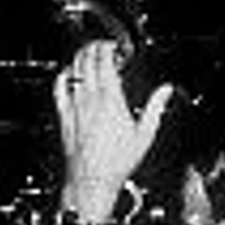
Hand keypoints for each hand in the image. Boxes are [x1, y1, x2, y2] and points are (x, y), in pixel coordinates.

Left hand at [54, 41, 173, 224]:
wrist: (91, 178)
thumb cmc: (117, 161)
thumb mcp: (144, 134)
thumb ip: (155, 107)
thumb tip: (166, 91)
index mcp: (110, 99)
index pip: (104, 61)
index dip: (108, 48)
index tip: (114, 45)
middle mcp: (89, 98)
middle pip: (87, 61)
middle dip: (94, 47)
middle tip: (101, 45)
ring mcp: (74, 104)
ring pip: (73, 70)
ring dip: (80, 57)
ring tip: (88, 53)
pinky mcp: (63, 114)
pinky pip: (59, 87)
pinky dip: (64, 75)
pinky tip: (68, 73)